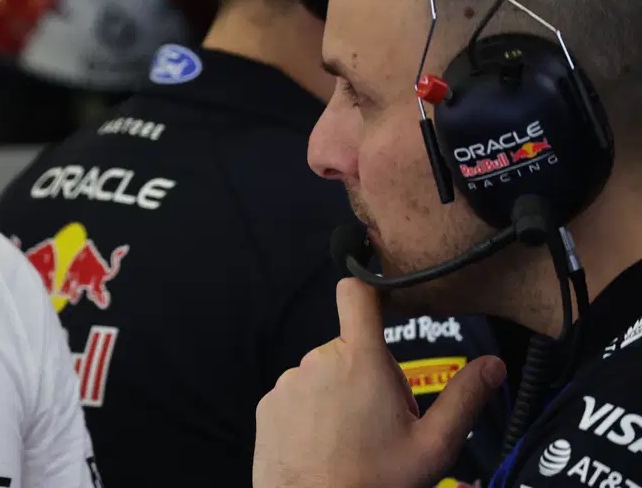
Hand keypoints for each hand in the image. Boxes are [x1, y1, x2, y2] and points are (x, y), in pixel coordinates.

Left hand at [253, 278, 506, 487]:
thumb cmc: (375, 483)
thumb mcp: (433, 447)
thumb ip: (464, 399)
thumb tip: (493, 364)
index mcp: (360, 361)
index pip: (356, 294)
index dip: (368, 292)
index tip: (382, 307)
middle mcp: (317, 361)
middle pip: (351, 350)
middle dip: (369, 376)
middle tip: (383, 423)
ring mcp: (288, 383)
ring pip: (324, 377)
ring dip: (339, 398)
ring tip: (353, 442)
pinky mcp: (268, 406)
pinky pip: (298, 398)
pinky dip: (311, 415)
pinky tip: (325, 448)